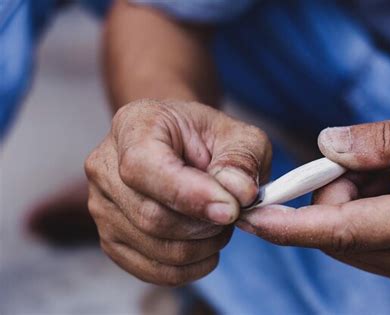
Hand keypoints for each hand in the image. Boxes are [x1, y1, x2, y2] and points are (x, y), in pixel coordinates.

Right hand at [85, 99, 270, 285]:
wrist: (184, 148)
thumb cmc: (208, 140)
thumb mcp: (238, 136)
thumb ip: (242, 159)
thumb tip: (238, 192)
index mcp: (133, 126)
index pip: (143, 166)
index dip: (189, 194)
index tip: (230, 209)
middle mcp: (106, 167)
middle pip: (151, 216)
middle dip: (205, 225)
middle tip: (233, 213)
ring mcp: (102, 207)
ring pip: (155, 248)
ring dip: (202, 246)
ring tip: (219, 224)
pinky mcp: (111, 239)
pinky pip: (151, 269)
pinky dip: (189, 267)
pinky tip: (206, 247)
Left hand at [238, 103, 389, 287]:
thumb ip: (386, 140)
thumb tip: (327, 144)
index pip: (342, 230)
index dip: (292, 226)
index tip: (252, 218)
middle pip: (338, 233)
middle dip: (331, 195)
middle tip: (361, 162)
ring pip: (348, 238)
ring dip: (350, 201)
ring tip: (388, 172)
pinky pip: (365, 241)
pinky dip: (363, 210)